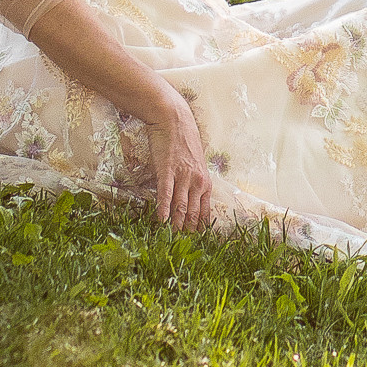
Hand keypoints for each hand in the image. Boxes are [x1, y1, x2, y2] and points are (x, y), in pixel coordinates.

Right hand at [146, 87, 215, 231]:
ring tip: (171, 240)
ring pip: (180, 207)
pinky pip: (166, 195)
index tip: (196, 243)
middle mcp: (197, 181)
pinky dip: (164, 210)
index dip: (199, 228)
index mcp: (205, 181)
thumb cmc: (183, 140)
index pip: (204, 211)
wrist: (173, 118)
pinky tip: (161, 222)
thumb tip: (188, 198)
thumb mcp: (195, 163)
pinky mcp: (167, 171)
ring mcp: (182, 176)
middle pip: (192, 213)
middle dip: (188, 231)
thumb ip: (193, 181)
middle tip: (182, 248)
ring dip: (176, 225)